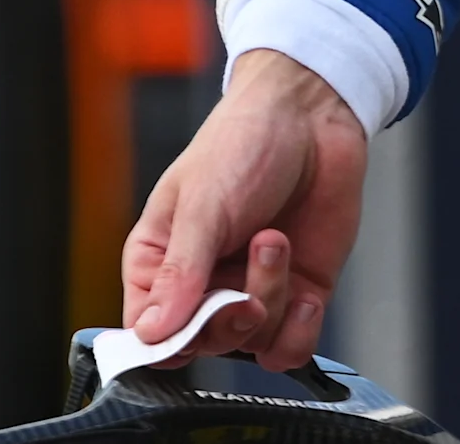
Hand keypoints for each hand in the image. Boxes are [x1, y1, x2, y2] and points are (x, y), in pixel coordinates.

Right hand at [120, 49, 367, 369]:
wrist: (310, 114)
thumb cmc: (242, 145)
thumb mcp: (202, 204)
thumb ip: (181, 270)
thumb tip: (152, 331)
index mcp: (159, 267)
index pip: (150, 336)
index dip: (171, 341)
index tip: (193, 322)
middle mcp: (204, 286)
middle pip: (204, 345)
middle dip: (227, 321)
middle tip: (244, 290)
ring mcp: (254, 289)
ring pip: (252, 343)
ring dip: (270, 303)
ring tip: (275, 242)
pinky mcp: (302, 289)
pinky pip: (293, 345)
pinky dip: (300, 333)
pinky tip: (309, 297)